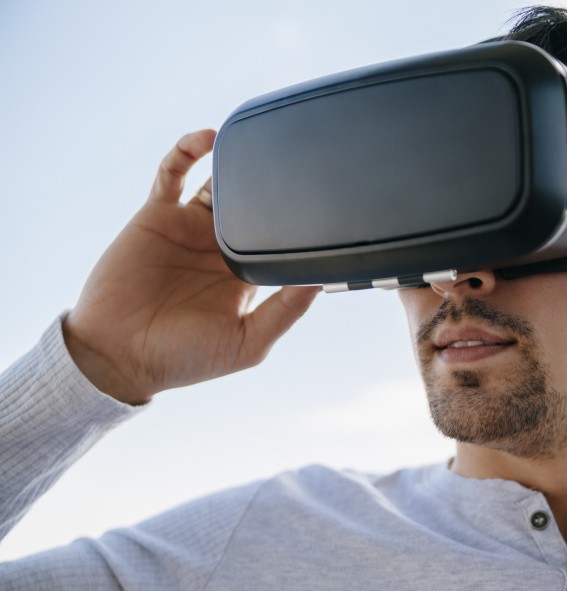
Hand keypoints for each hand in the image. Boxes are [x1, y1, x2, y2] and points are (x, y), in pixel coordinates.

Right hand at [64, 130, 318, 403]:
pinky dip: (189, 150)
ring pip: (221, 180)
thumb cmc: (185, 358)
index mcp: (249, 272)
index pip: (283, 235)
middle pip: (256, 200)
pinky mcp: (158, 214)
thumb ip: (286, 310)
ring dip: (237, 159)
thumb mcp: (248, 342)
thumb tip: (321, 280)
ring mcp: (191, 226)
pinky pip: (174, 172)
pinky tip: (208, 138)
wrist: (119, 355)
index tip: (330, 198)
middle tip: (299, 157)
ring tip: (258, 141)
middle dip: (275, 179)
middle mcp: (222, 245)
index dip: (302, 217)